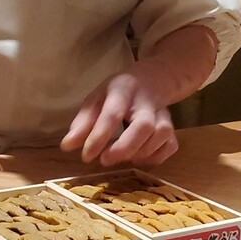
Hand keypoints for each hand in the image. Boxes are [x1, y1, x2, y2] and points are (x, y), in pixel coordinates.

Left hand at [60, 63, 178, 166]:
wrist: (153, 78)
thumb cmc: (118, 92)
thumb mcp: (97, 99)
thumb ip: (82, 123)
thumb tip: (67, 147)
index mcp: (122, 90)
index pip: (112, 114)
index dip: (98, 137)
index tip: (86, 156)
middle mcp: (146, 101)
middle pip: (144, 126)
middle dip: (125, 147)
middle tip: (105, 161)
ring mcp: (164, 113)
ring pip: (161, 135)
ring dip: (140, 153)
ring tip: (121, 157)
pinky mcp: (173, 127)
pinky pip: (170, 146)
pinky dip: (155, 158)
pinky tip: (138, 159)